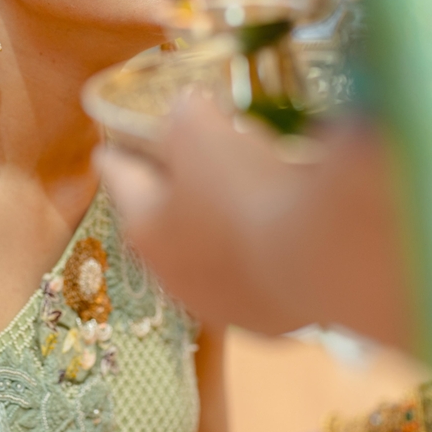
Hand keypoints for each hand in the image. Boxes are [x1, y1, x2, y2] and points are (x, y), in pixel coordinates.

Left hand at [97, 94, 408, 348]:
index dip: (117, 157)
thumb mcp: (199, 128)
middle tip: (194, 167)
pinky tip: (289, 233)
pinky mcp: (270, 320)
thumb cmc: (245, 186)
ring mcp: (223, 304)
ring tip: (250, 199)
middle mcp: (175, 275)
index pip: (120, 180)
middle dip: (175, 197)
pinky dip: (266, 254)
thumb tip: (188, 111)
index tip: (110, 147)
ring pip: (213, 257)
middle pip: (165, 224)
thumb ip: (184, 115)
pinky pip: (261, 276)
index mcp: (146, 226)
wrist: (320, 256)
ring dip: (223, 231)